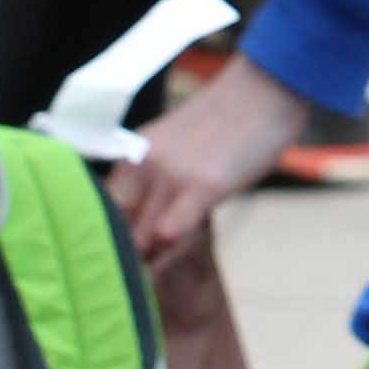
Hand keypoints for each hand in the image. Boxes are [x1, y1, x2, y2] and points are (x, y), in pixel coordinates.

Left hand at [117, 49, 309, 258]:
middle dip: (126, 258)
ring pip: (139, 237)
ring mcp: (170, 175)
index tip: (118, 262)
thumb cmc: (228, 121)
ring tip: (153, 280)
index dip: (110, 239)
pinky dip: (168, 255)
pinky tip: (173, 262)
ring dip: (147, 263)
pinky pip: (170, 232)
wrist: (264, 88)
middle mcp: (143, 164)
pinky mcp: (202, 185)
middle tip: (137, 279)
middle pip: (117, 227)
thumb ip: (160, 183)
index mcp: (134, 154)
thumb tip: (152, 229)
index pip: (104, 209)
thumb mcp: (178, 148)